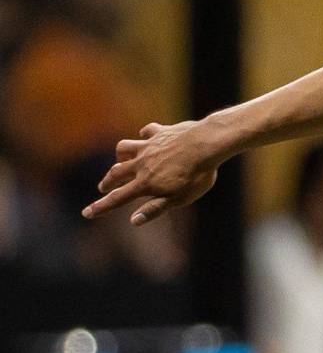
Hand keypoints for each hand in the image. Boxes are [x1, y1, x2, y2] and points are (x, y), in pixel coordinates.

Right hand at [83, 121, 221, 225]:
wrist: (206, 145)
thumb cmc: (196, 176)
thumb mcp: (178, 199)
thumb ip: (155, 208)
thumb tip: (133, 221)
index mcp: (145, 183)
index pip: (118, 198)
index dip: (101, 207)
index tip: (86, 213)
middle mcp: (141, 163)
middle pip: (116, 172)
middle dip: (108, 182)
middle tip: (103, 188)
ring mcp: (149, 146)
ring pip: (124, 148)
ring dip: (120, 156)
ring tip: (120, 161)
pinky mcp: (160, 132)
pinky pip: (147, 131)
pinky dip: (144, 134)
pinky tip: (146, 135)